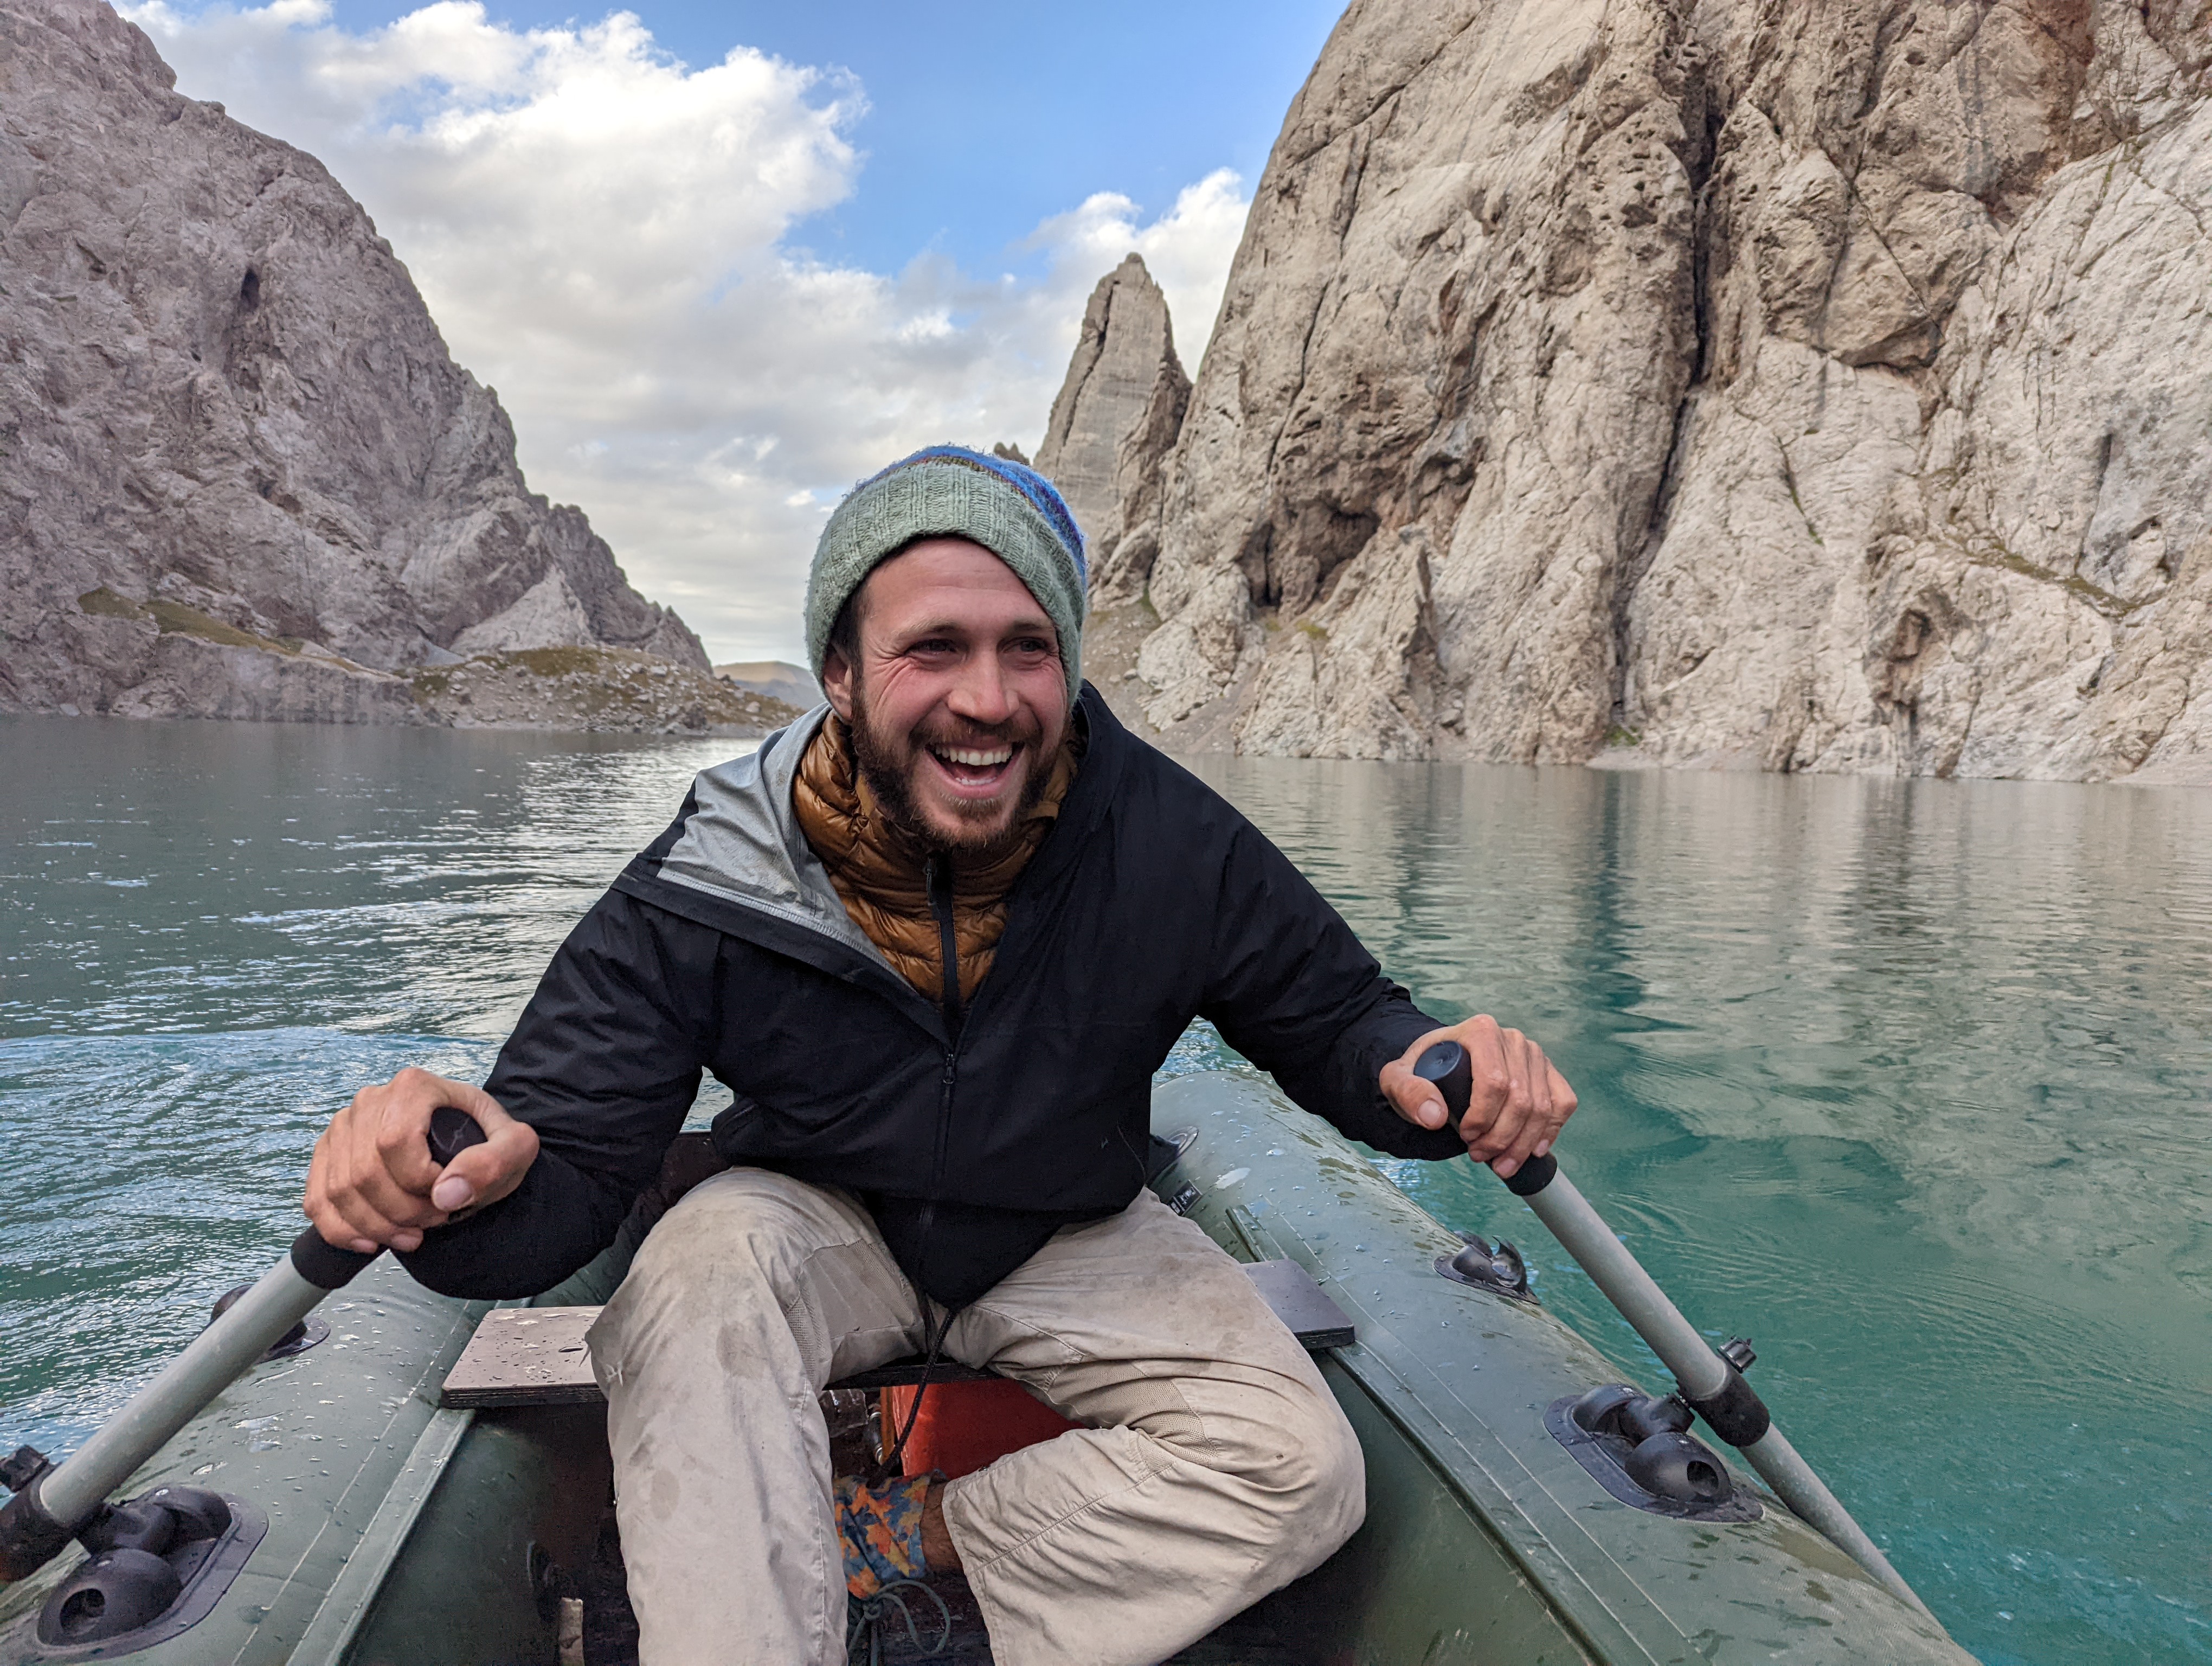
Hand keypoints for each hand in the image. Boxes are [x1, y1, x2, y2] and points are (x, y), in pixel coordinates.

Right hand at [303, 1067, 538, 1253]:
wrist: (470, 1147)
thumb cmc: (489, 1144)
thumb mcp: (515, 1148)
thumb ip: (493, 1164)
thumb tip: (446, 1193)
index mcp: (413, 1088)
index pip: (395, 1143)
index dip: (419, 1184)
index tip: (447, 1198)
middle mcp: (371, 1101)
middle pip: (364, 1172)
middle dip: (400, 1213)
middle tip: (433, 1222)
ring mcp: (344, 1127)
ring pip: (339, 1191)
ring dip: (375, 1227)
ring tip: (411, 1234)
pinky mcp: (328, 1155)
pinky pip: (318, 1200)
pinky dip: (340, 1230)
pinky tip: (370, 1241)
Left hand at [1380, 1016, 1576, 1177]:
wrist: (1440, 1066)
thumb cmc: (1423, 1071)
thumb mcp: (1399, 1080)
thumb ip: (1408, 1093)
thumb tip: (1435, 1116)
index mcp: (1481, 1031)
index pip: (1495, 1081)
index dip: (1484, 1118)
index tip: (1466, 1138)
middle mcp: (1513, 1039)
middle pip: (1521, 1099)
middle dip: (1502, 1138)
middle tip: (1479, 1156)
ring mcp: (1534, 1055)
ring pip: (1543, 1107)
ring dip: (1523, 1144)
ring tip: (1500, 1164)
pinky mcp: (1548, 1073)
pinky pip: (1563, 1102)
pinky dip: (1551, 1130)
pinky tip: (1534, 1150)